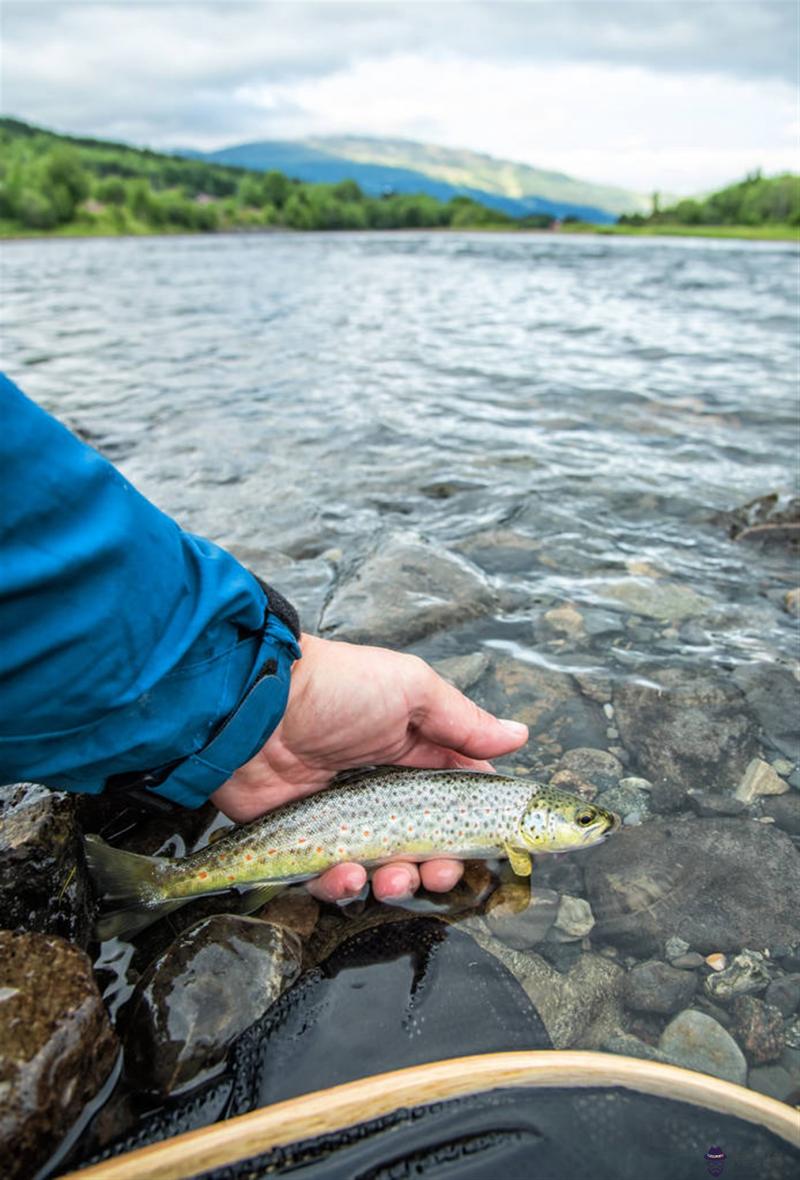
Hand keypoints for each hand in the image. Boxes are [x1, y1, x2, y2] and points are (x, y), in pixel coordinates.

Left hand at [211, 634, 527, 902]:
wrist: (255, 707)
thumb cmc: (337, 688)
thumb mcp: (412, 689)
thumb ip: (465, 722)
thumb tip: (519, 736)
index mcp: (412, 752)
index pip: (457, 797)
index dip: (476, 825)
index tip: (493, 846)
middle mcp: (380, 790)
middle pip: (425, 845)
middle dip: (440, 866)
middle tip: (441, 870)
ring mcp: (342, 819)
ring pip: (383, 869)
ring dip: (396, 883)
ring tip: (391, 876)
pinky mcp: (304, 842)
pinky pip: (331, 879)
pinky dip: (342, 885)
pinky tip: (345, 874)